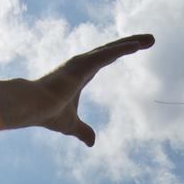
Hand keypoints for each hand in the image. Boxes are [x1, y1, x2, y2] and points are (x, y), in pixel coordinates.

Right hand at [33, 34, 153, 145]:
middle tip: (151, 40)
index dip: (121, 51)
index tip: (136, 47)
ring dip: (132, 42)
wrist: (31, 107)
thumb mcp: (71, 125)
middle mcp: (82, 63)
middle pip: (113, 50)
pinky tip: (137, 45)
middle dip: (132, 43)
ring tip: (151, 40)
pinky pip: (107, 54)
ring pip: (112, 49)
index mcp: (81, 73)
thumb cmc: (47, 113)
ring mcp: (82, 62)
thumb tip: (92, 143)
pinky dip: (122, 49)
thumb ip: (83, 131)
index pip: (106, 58)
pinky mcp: (81, 64)